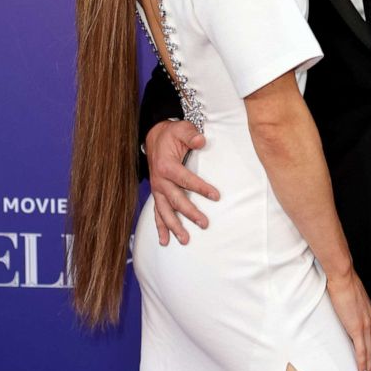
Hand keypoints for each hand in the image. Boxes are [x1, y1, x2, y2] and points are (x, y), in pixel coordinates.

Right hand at [144, 119, 219, 245]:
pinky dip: (160, 228)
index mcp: (166, 166)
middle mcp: (159, 181)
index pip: (186, 180)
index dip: (201, 188)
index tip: (216, 196)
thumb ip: (191, 135)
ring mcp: (157, 189)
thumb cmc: (171, 134)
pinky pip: (157, 213)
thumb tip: (201, 141)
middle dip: (190, 213)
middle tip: (204, 223)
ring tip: (185, 240)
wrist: (154, 137)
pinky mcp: (157, 194)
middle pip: (176, 200)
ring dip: (174, 226)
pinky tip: (164, 241)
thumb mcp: (181, 129)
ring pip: (164, 211)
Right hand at [326, 269, 370, 370]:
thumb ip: (352, 310)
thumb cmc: (344, 284)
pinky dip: (363, 364)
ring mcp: (366, 326)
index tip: (370, 360)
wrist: (343, 277)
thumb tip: (346, 315)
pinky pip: (362, 351)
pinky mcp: (358, 328)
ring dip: (368, 368)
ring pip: (369, 352)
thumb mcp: (352, 300)